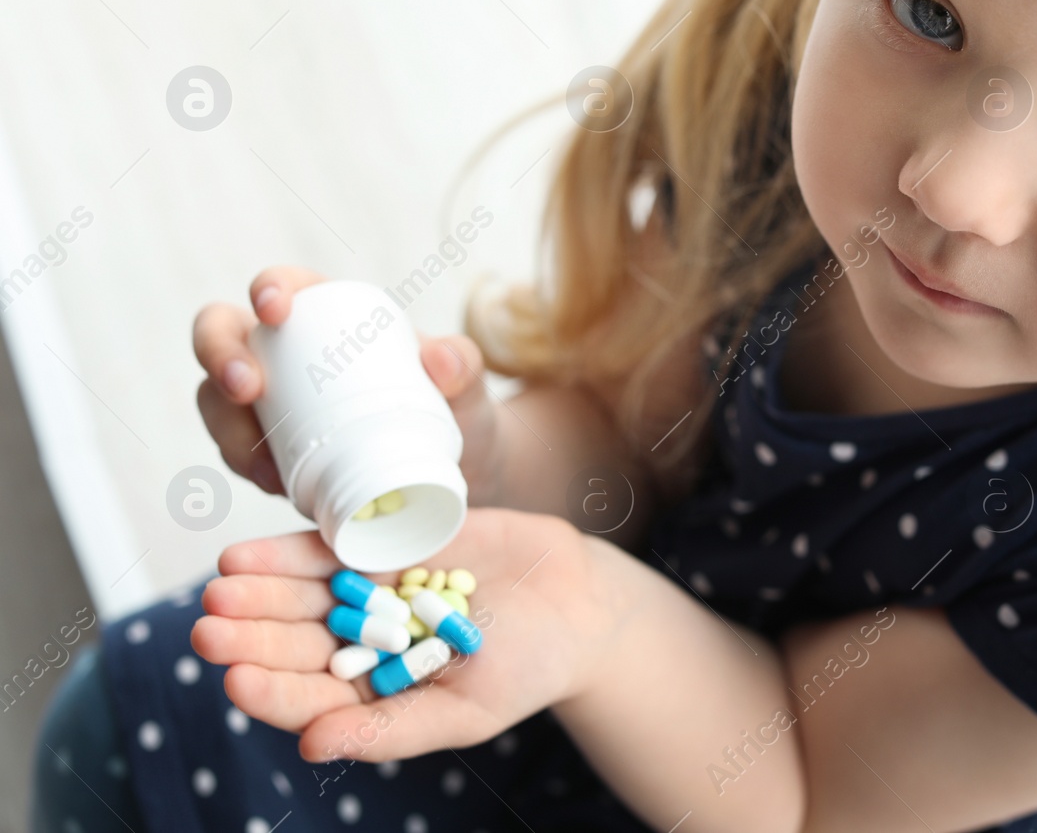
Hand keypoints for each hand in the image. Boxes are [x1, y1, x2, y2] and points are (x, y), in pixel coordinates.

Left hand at [190, 509, 623, 761]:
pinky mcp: (389, 540)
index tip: (234, 683)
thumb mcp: (467, 712)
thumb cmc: (529, 670)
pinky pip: (335, 543)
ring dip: (259, 588)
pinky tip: (252, 550)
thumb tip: (309, 748)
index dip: (269, 691)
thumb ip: (390, 728)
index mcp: (373, 690)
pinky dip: (293, 548)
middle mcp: (361, 639)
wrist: (579, 600)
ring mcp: (372, 587)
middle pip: (292, 639)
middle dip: (248, 635)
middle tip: (206, 628)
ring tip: (221, 583)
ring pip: (302, 590)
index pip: (307, 697)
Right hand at [192, 265, 504, 498]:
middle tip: (248, 389)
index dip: (268, 288)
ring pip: (216, 399)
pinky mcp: (266, 447)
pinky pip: (235, 450)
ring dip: (226, 425)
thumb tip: (441, 360)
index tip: (275, 312)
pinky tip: (273, 482)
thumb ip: (464, 367)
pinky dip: (246, 464)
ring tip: (265, 461)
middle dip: (220, 354)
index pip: (282, 286)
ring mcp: (268, 400)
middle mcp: (285, 351)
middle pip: (222, 335)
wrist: (456, 470)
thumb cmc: (454, 409)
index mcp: (327, 313)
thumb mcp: (466, 388)